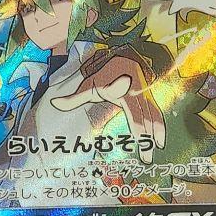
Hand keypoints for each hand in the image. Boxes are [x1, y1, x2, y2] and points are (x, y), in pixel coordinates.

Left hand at [51, 56, 165, 158]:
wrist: (126, 58)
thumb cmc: (106, 73)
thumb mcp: (89, 84)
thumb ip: (74, 98)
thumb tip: (55, 103)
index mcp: (123, 92)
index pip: (131, 111)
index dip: (137, 125)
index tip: (139, 138)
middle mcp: (137, 95)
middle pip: (144, 118)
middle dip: (146, 137)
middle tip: (146, 157)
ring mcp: (145, 96)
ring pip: (153, 116)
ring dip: (156, 134)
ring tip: (156, 150)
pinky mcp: (150, 99)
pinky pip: (156, 114)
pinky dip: (160, 128)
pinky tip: (160, 142)